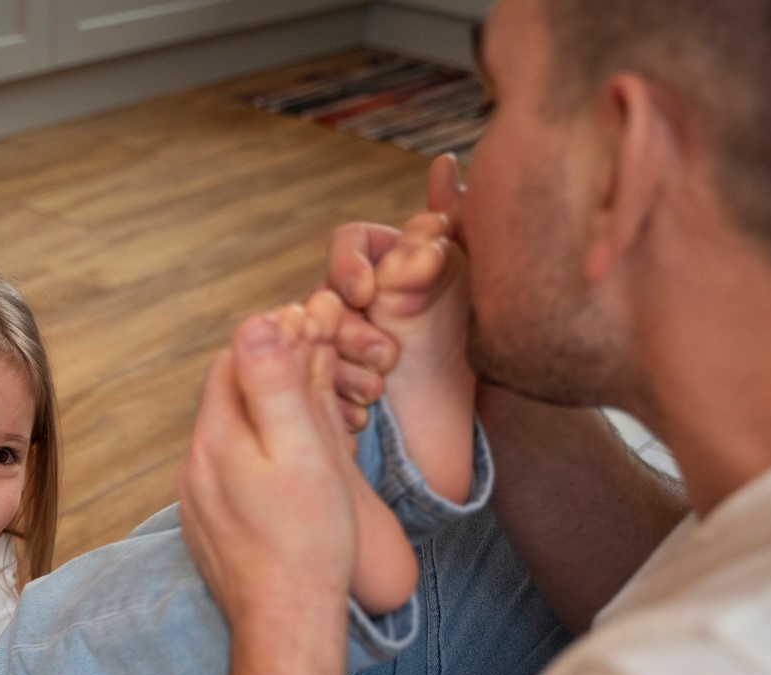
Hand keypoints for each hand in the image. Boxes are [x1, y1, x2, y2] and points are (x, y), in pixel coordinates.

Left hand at [178, 313, 356, 629]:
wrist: (285, 623)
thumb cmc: (307, 539)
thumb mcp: (303, 450)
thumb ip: (275, 385)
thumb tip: (255, 325)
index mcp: (216, 438)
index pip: (230, 363)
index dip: (268, 342)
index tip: (306, 337)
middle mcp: (194, 466)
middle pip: (225, 400)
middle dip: (263, 380)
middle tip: (311, 375)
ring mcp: (197, 502)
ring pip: (226, 441)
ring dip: (259, 425)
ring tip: (304, 431)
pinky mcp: (208, 531)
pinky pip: (227, 479)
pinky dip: (253, 465)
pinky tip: (284, 482)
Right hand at [324, 153, 468, 431]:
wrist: (462, 415)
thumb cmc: (460, 340)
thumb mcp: (462, 282)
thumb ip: (450, 225)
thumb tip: (444, 163)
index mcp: (379, 261)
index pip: (348, 244)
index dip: (349, 265)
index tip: (366, 293)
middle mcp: (348, 297)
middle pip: (323, 295)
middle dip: (351, 328)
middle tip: (386, 354)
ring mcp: (330, 340)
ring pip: (309, 343)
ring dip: (341, 365)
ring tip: (375, 389)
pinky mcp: (323, 383)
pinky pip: (308, 387)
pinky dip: (334, 400)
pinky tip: (360, 414)